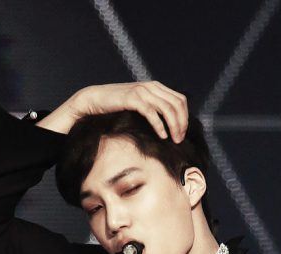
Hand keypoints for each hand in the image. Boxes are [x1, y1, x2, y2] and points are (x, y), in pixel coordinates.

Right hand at [72, 81, 188, 142]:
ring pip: (167, 109)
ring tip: (174, 140)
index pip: (180, 100)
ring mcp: (142, 91)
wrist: (96, 99)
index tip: (182, 133)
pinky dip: (159, 125)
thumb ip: (153, 108)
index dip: (185, 117)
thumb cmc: (117, 106)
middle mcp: (151, 86)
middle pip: (177, 104)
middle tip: (180, 140)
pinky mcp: (132, 99)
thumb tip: (169, 124)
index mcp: (156, 87)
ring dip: (174, 126)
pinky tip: (162, 136)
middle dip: (182, 123)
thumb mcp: (139, 104)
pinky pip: (151, 113)